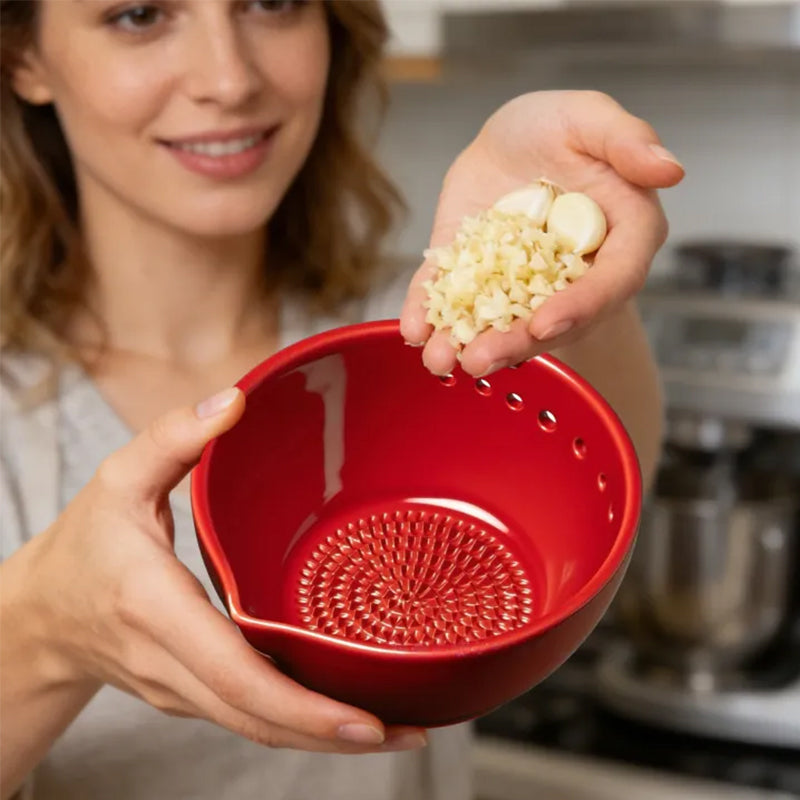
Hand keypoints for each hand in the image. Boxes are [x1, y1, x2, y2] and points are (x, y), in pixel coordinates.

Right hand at [22, 388, 425, 752]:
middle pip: (261, 720)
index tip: (367, 718)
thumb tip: (233, 401)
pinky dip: (299, 724)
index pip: (236, 675)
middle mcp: (172, 664)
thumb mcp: (117, 480)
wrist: (41, 616)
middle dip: (339, 735)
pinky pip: (249, 719)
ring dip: (327, 738)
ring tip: (398, 730)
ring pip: (259, 731)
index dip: (304, 707)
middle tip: (413, 732)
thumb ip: (173, 436)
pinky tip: (343, 714)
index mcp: (156, 609)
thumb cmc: (84, 546)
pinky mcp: (191, 696)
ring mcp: (181, 691)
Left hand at [400, 90, 684, 376]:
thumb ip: (628, 141)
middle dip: (513, 343)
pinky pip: (454, 301)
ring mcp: (520, 282)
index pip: (611, 282)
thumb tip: (670, 171)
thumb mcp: (590, 117)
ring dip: (469, 343)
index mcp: (619, 238)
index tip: (545, 325)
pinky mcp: (474, 276)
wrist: (507, 142)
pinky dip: (432, 315)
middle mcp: (573, 273)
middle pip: (552, 319)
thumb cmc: (559, 127)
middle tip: (477, 360)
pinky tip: (414, 331)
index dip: (580, 307)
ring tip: (438, 359)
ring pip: (503, 320)